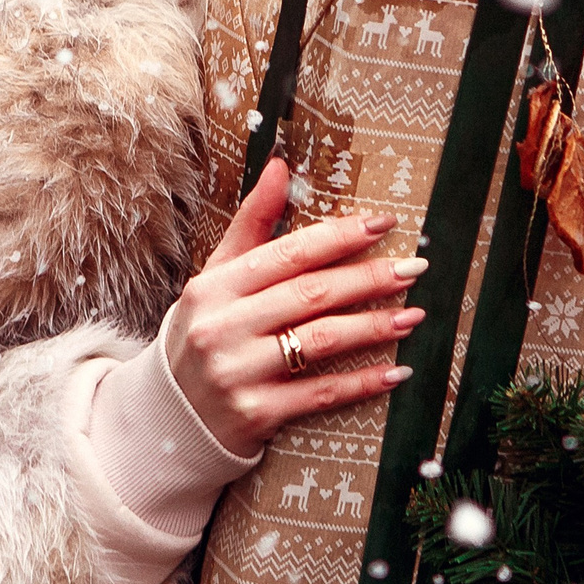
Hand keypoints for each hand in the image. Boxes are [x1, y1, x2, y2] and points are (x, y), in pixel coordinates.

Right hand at [165, 158, 424, 457]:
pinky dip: (361, 383)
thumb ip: (252, 224)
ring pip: (319, 342)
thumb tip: (280, 166)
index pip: (288, 254)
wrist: (169, 417)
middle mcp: (223, 327)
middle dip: (368, 279)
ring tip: (412, 315)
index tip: (384, 224)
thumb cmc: (203, 335)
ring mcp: (238, 372)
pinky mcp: (255, 414)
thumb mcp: (216, 278)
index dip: (339, 237)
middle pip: (310, 295)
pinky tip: (395, 371)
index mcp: (215, 287)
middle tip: (414, 269)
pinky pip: (319, 394)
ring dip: (373, 327)